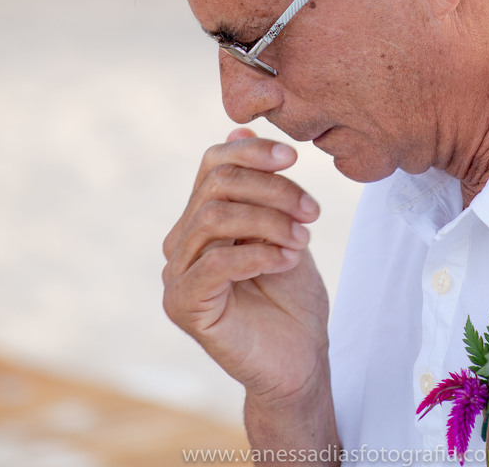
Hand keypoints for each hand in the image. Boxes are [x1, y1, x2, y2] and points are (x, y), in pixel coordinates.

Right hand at [162, 128, 330, 403]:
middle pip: (215, 186)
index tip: (295, 158)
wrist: (298, 363)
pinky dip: (258, 253)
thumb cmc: (292, 299)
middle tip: (312, 210)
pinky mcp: (184, 307)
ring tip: (303, 238)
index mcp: (201, 220)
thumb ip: (262, 186)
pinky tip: (289, 259)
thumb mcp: (283, 229)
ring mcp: (177, 276)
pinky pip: (215, 262)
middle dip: (271, 189)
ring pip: (213, 218)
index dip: (253, 152)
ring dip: (268, 221)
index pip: (213, 164)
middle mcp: (181, 243)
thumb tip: (237, 126)